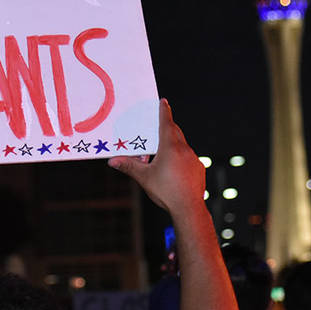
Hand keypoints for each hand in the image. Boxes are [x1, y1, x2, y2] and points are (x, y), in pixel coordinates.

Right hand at [108, 99, 204, 214]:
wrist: (189, 208)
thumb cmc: (166, 191)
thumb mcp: (144, 178)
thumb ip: (129, 167)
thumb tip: (112, 161)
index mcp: (170, 147)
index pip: (166, 123)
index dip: (164, 111)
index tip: (164, 101)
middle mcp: (184, 149)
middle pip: (175, 132)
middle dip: (167, 127)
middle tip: (160, 124)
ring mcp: (193, 159)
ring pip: (182, 145)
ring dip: (173, 144)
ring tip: (162, 152)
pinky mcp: (198, 168)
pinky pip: (188, 158)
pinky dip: (180, 157)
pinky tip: (174, 168)